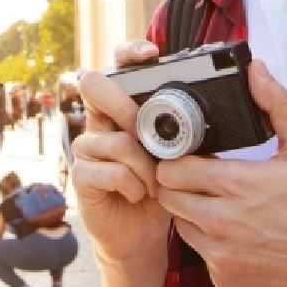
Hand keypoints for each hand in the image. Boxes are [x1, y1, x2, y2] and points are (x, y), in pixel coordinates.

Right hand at [71, 40, 169, 262]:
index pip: (117, 66)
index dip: (129, 53)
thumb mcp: (176, 155)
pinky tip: (137, 194)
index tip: (151, 53)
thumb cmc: (159, 187)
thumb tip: (204, 114)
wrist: (141, 233)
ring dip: (144, 167)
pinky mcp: (81, 175)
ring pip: (116, 140)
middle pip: (94, 85)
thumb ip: (181, 132)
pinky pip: (112, 171)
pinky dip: (134, 186)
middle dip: (124, 105)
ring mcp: (87, 147)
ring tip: (154, 182)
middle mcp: (99, 120)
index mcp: (122, 107)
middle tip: (144, 130)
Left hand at [155, 60, 286, 286]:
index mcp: (237, 185)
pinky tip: (233, 233)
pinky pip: (200, 255)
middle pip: (168, 196)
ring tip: (216, 203)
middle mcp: (223, 223)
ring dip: (190, 212)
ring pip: (180, 226)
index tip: (185, 155)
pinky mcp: (226, 280)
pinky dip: (210, 243)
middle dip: (176, 183)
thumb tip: (256, 70)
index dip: (175, 159)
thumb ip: (275, 104)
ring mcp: (222, 256)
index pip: (173, 169)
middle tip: (196, 178)